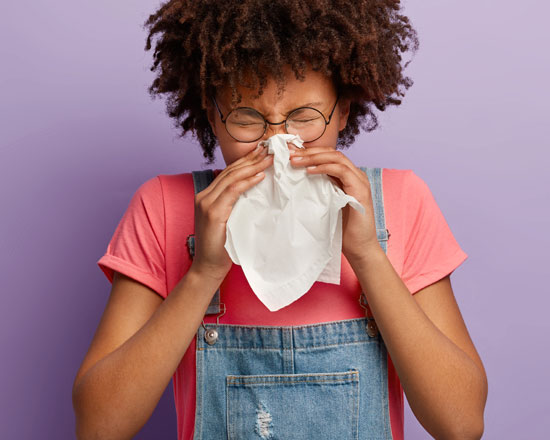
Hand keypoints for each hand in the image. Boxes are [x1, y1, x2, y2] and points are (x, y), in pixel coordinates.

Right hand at [191, 145, 273, 280]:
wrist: (208, 268)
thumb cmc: (222, 247)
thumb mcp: (229, 220)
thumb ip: (235, 205)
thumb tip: (255, 191)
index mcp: (207, 196)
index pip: (229, 173)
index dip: (246, 161)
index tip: (263, 152)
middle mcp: (204, 196)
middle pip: (231, 171)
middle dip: (251, 158)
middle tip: (270, 148)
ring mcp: (206, 203)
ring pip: (232, 178)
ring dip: (253, 166)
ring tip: (269, 158)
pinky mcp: (212, 212)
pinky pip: (232, 191)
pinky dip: (247, 182)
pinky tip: (260, 176)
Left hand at [289, 146, 380, 263]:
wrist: (359, 247)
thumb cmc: (342, 229)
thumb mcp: (326, 203)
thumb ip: (319, 189)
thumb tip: (296, 179)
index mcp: (347, 177)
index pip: (328, 156)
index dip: (309, 152)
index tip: (289, 153)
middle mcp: (355, 175)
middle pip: (331, 153)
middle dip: (309, 151)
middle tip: (289, 153)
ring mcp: (360, 180)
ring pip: (336, 158)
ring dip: (313, 157)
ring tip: (295, 160)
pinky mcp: (360, 189)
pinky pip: (341, 171)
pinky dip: (324, 168)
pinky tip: (309, 171)